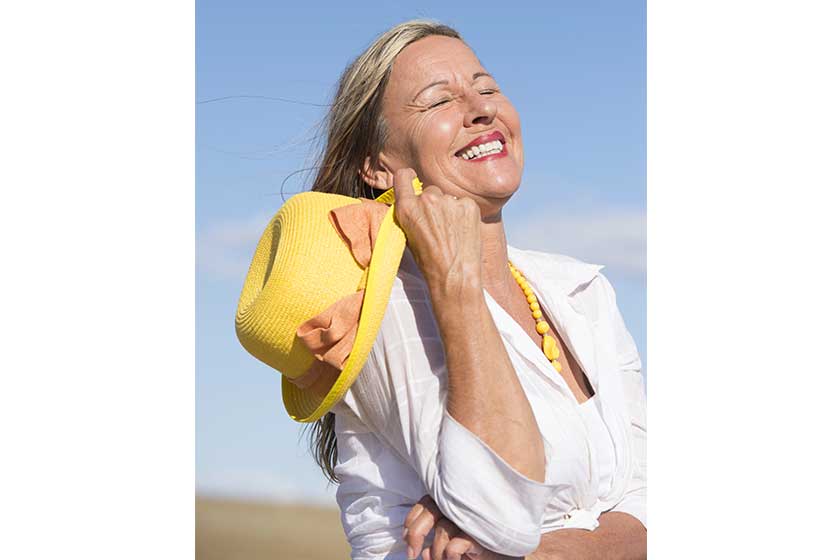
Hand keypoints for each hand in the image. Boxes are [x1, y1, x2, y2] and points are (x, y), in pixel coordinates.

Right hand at [391, 168, 482, 297]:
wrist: (455, 276)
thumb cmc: (431, 263)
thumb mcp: (409, 238)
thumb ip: (411, 215)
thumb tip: (416, 205)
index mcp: (407, 208)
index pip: (403, 177)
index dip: (408, 178)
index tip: (411, 180)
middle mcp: (427, 199)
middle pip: (430, 191)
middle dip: (433, 204)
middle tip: (439, 226)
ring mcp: (449, 201)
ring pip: (448, 199)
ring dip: (450, 210)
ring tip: (453, 233)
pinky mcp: (468, 205)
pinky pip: (464, 204)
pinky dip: (464, 215)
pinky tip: (463, 232)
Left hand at [403, 495, 521, 559]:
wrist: (509, 554)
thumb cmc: (480, 544)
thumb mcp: (453, 540)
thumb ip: (436, 541)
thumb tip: (421, 551)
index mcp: (454, 501)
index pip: (426, 502)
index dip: (412, 520)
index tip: (407, 540)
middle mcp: (463, 505)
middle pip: (431, 510)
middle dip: (416, 533)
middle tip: (412, 555)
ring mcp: (473, 518)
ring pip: (442, 532)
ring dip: (436, 553)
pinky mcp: (482, 534)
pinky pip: (454, 546)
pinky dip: (449, 557)